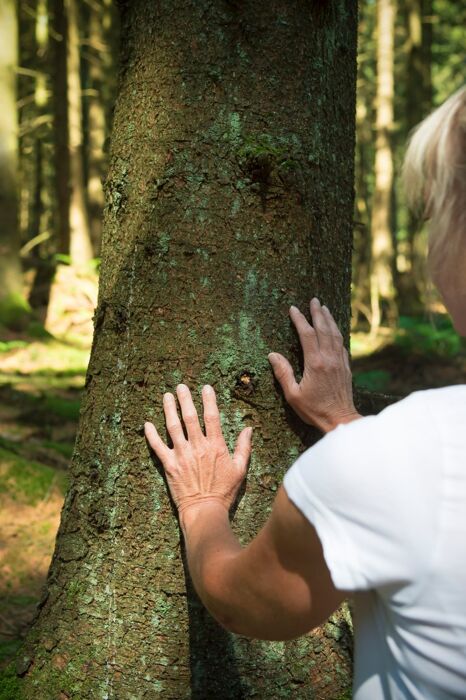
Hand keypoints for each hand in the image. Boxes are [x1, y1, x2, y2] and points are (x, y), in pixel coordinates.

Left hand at [144, 384, 251, 516]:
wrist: (204, 510)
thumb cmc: (224, 492)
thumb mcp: (240, 469)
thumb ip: (244, 447)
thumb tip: (249, 429)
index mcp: (215, 446)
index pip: (212, 417)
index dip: (209, 400)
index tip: (206, 387)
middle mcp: (197, 446)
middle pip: (189, 417)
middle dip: (185, 399)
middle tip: (181, 386)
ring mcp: (181, 455)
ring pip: (173, 426)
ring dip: (169, 410)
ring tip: (167, 396)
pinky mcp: (169, 465)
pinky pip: (157, 446)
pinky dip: (151, 435)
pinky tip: (147, 424)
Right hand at [268, 298, 359, 431]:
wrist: (340, 420)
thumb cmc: (314, 410)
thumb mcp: (293, 395)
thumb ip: (283, 373)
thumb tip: (272, 354)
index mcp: (315, 363)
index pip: (307, 335)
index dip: (299, 320)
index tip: (293, 309)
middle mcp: (330, 359)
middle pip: (324, 329)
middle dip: (318, 313)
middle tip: (314, 300)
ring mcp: (340, 362)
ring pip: (335, 335)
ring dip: (329, 320)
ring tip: (325, 308)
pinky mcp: (346, 368)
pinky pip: (342, 344)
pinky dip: (337, 333)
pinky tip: (334, 330)